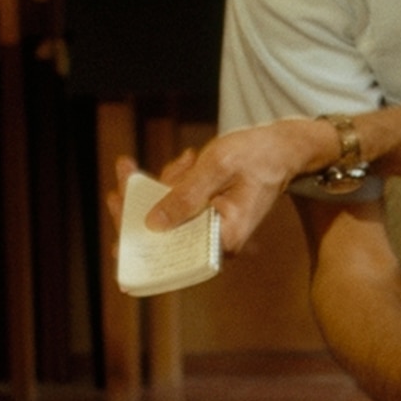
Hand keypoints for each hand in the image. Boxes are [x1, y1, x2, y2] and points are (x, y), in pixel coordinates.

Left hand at [122, 119, 331, 256]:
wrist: (284, 149)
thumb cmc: (258, 155)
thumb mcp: (217, 167)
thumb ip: (184, 195)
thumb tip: (153, 224)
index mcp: (222, 239)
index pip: (169, 252)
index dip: (138, 239)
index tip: (116, 215)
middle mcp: (216, 243)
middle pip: (162, 235)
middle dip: (141, 201)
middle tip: (124, 170)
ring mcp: (211, 231)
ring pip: (169, 216)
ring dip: (167, 185)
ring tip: (186, 160)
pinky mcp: (209, 219)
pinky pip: (181, 206)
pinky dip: (178, 184)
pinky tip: (190, 162)